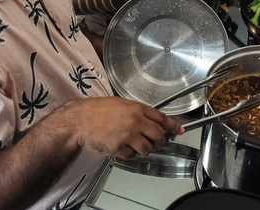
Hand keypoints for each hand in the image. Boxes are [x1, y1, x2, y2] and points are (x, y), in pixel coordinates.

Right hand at [69, 97, 183, 158]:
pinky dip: (131, 154)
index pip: (162, 118)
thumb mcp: (122, 104)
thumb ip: (138, 112)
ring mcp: (127, 135)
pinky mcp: (119, 147)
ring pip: (148, 148)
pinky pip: (132, 155)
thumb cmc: (97, 110)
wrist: (80, 120)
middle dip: (160, 141)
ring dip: (146, 149)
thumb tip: (153, 120)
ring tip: (138, 145)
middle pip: (158, 135)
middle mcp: (135, 121)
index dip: (173, 125)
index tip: (180, 130)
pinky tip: (124, 147)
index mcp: (137, 108)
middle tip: (158, 142)